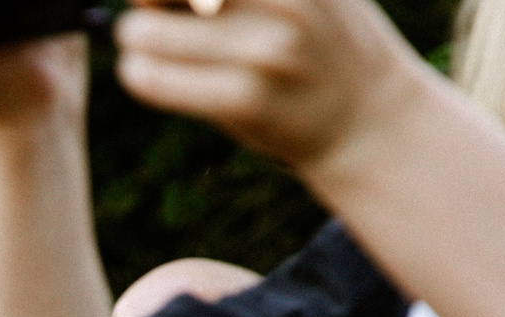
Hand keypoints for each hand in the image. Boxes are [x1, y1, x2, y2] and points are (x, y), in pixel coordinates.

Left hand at [112, 0, 428, 172]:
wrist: (369, 116)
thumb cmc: (320, 43)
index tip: (167, 1)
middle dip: (145, 1)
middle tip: (149, 16)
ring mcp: (265, 50)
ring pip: (147, 31)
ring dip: (135, 39)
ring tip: (145, 46)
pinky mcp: (245, 100)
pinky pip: (156, 80)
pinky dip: (140, 74)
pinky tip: (147, 73)